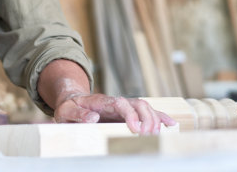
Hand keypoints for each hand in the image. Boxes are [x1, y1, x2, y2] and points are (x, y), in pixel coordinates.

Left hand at [54, 93, 176, 134]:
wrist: (71, 101)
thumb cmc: (68, 108)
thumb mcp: (66, 111)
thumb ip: (77, 114)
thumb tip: (93, 118)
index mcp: (101, 101)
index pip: (121, 103)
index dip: (130, 114)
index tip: (134, 129)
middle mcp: (116, 102)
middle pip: (138, 103)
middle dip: (147, 118)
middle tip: (147, 135)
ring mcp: (124, 107)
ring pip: (146, 108)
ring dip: (155, 120)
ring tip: (158, 135)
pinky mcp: (129, 113)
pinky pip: (147, 113)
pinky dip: (160, 117)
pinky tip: (171, 125)